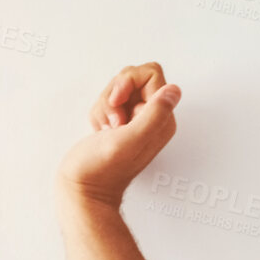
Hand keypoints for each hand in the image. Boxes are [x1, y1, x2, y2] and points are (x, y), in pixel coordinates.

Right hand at [55, 62, 181, 208]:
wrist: (85, 186)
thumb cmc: (105, 168)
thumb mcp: (132, 138)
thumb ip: (155, 113)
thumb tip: (174, 90)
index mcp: (163, 119)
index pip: (151, 74)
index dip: (129, 81)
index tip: (120, 102)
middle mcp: (153, 118)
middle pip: (133, 77)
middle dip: (115, 93)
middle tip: (114, 120)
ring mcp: (136, 120)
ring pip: (117, 88)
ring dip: (105, 106)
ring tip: (108, 130)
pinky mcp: (120, 123)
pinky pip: (107, 102)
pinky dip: (99, 114)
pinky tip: (102, 132)